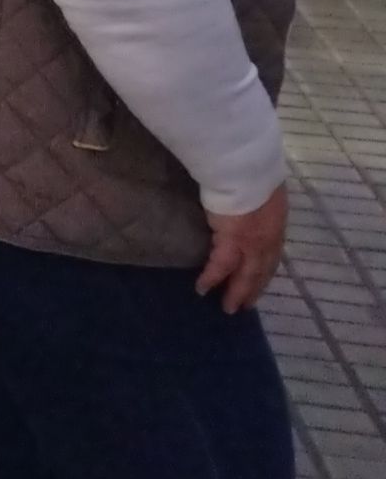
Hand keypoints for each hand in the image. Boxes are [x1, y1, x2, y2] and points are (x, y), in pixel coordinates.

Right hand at [199, 185, 287, 312]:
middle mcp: (269, 240)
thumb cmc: (253, 175)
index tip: (258, 283)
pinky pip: (220, 267)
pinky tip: (202, 288)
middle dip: (254, 289)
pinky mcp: (232, 243)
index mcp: (276, 227)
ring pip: (247, 275)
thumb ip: (259, 206)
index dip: (265, 272)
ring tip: (229, 307)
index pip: (272, 256)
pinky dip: (212, 279)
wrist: (245, 170)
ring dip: (238, 292)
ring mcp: (253, 244)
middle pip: (262, 271)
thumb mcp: (264, 193)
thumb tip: (251, 210)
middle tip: (245, 306)